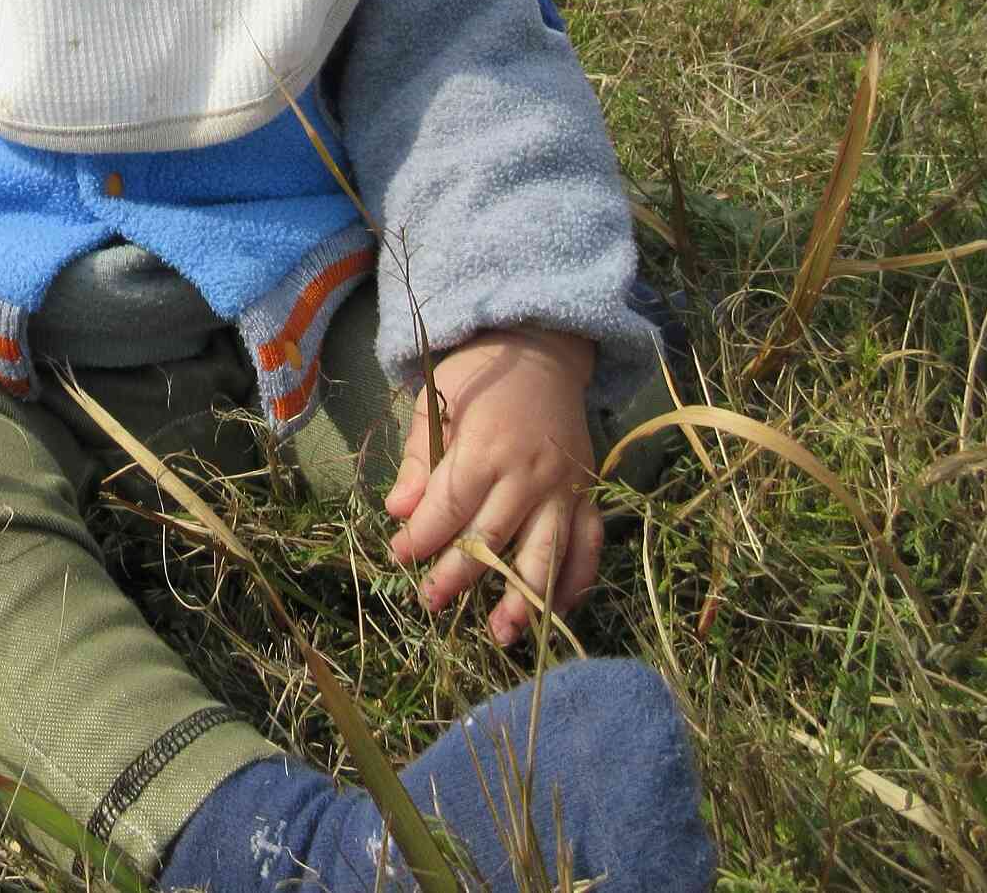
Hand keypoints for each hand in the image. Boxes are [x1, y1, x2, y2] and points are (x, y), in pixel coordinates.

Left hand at [384, 327, 601, 646]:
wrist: (542, 351)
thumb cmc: (479, 377)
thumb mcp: (436, 402)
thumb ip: (418, 459)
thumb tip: (397, 510)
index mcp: (487, 446)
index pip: (450, 505)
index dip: (422, 537)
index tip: (398, 556)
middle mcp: (530, 473)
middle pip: (493, 537)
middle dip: (459, 576)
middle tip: (431, 603)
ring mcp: (565, 487)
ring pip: (547, 552)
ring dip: (525, 597)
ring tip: (502, 633)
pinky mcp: (588, 494)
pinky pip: (588, 545)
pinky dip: (575, 580)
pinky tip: (555, 610)